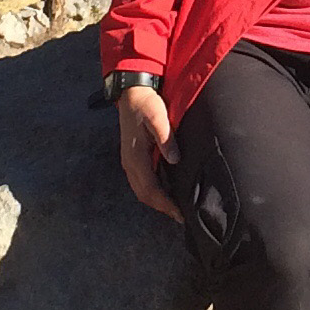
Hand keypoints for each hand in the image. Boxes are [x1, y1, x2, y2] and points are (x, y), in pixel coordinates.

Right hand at [116, 87, 180, 218]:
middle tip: (180, 216)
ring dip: (156, 201)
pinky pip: (142, 182)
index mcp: (135, 157)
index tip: (179, 214)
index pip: (150, 188)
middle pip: (144, 194)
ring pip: (141, 190)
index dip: (165, 203)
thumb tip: (174, 159)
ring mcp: (129, 161)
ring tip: (174, 208)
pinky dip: (152, 192)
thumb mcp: (158, 116)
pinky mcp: (133, 158)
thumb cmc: (146, 104)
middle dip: (161, 207)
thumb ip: (165, 138)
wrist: (131, 92)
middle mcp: (130, 163)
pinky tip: (165, 192)